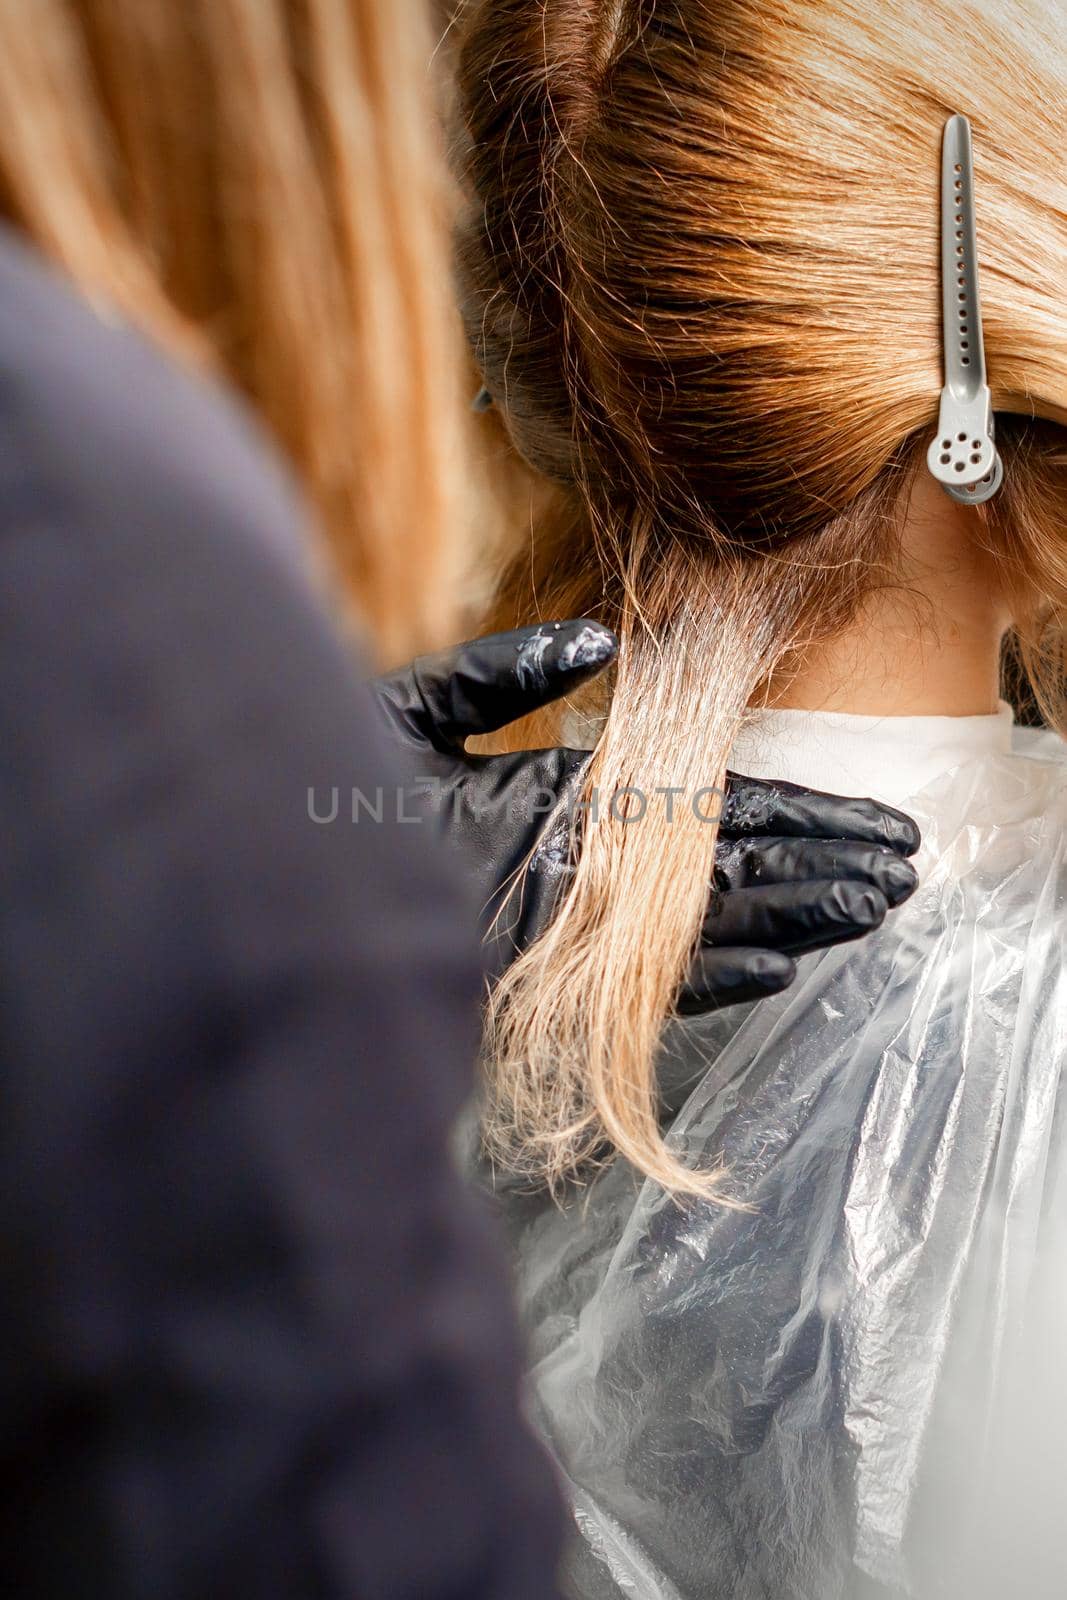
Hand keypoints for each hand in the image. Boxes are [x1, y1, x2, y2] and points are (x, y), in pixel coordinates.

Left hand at [371, 621, 919, 1011]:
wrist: (265, 878)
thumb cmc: (326, 794)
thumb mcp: (414, 711)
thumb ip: (499, 674)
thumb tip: (597, 644)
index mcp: (570, 799)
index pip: (705, 803)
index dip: (790, 805)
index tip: (864, 809)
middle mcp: (586, 866)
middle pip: (729, 863)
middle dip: (819, 862)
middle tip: (905, 865)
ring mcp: (570, 927)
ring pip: (706, 922)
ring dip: (792, 915)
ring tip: (876, 905)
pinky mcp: (541, 981)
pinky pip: (646, 985)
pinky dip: (714, 975)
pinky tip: (781, 965)